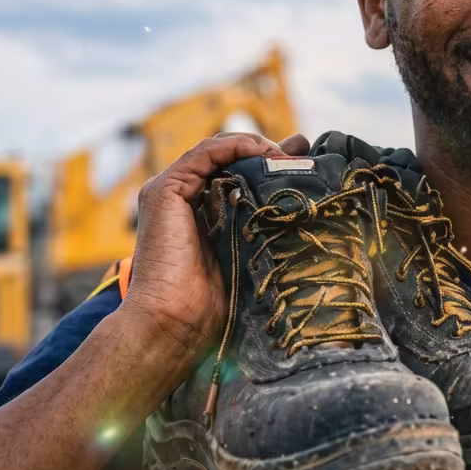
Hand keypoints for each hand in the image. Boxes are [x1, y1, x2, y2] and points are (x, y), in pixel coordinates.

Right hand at [120, 132, 309, 367]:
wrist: (175, 324)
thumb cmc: (214, 306)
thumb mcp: (250, 259)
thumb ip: (265, 234)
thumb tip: (305, 220)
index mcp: (203, 214)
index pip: (238, 174)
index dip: (271, 163)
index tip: (307, 163)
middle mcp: (185, 199)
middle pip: (230, 159)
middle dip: (268, 150)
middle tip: (303, 149)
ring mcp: (171, 193)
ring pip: (218, 151)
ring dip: (256, 146)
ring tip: (286, 154)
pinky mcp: (164, 191)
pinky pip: (203, 154)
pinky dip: (233, 145)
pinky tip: (261, 150)